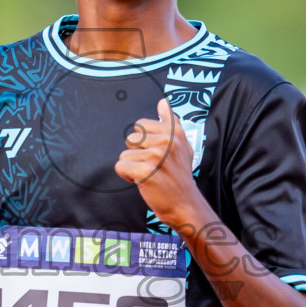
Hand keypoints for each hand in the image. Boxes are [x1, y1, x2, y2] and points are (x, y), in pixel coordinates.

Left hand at [115, 98, 201, 227]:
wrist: (184, 204)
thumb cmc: (179, 175)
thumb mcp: (181, 146)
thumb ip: (171, 122)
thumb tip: (162, 102)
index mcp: (174, 132)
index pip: (140, 125)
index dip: (144, 141)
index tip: (157, 153)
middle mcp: (167, 142)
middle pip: (130, 139)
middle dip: (137, 154)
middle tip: (154, 167)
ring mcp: (156, 156)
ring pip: (124, 154)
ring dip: (133, 167)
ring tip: (150, 175)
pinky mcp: (145, 171)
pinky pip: (121, 167)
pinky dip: (128, 177)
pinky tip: (143, 182)